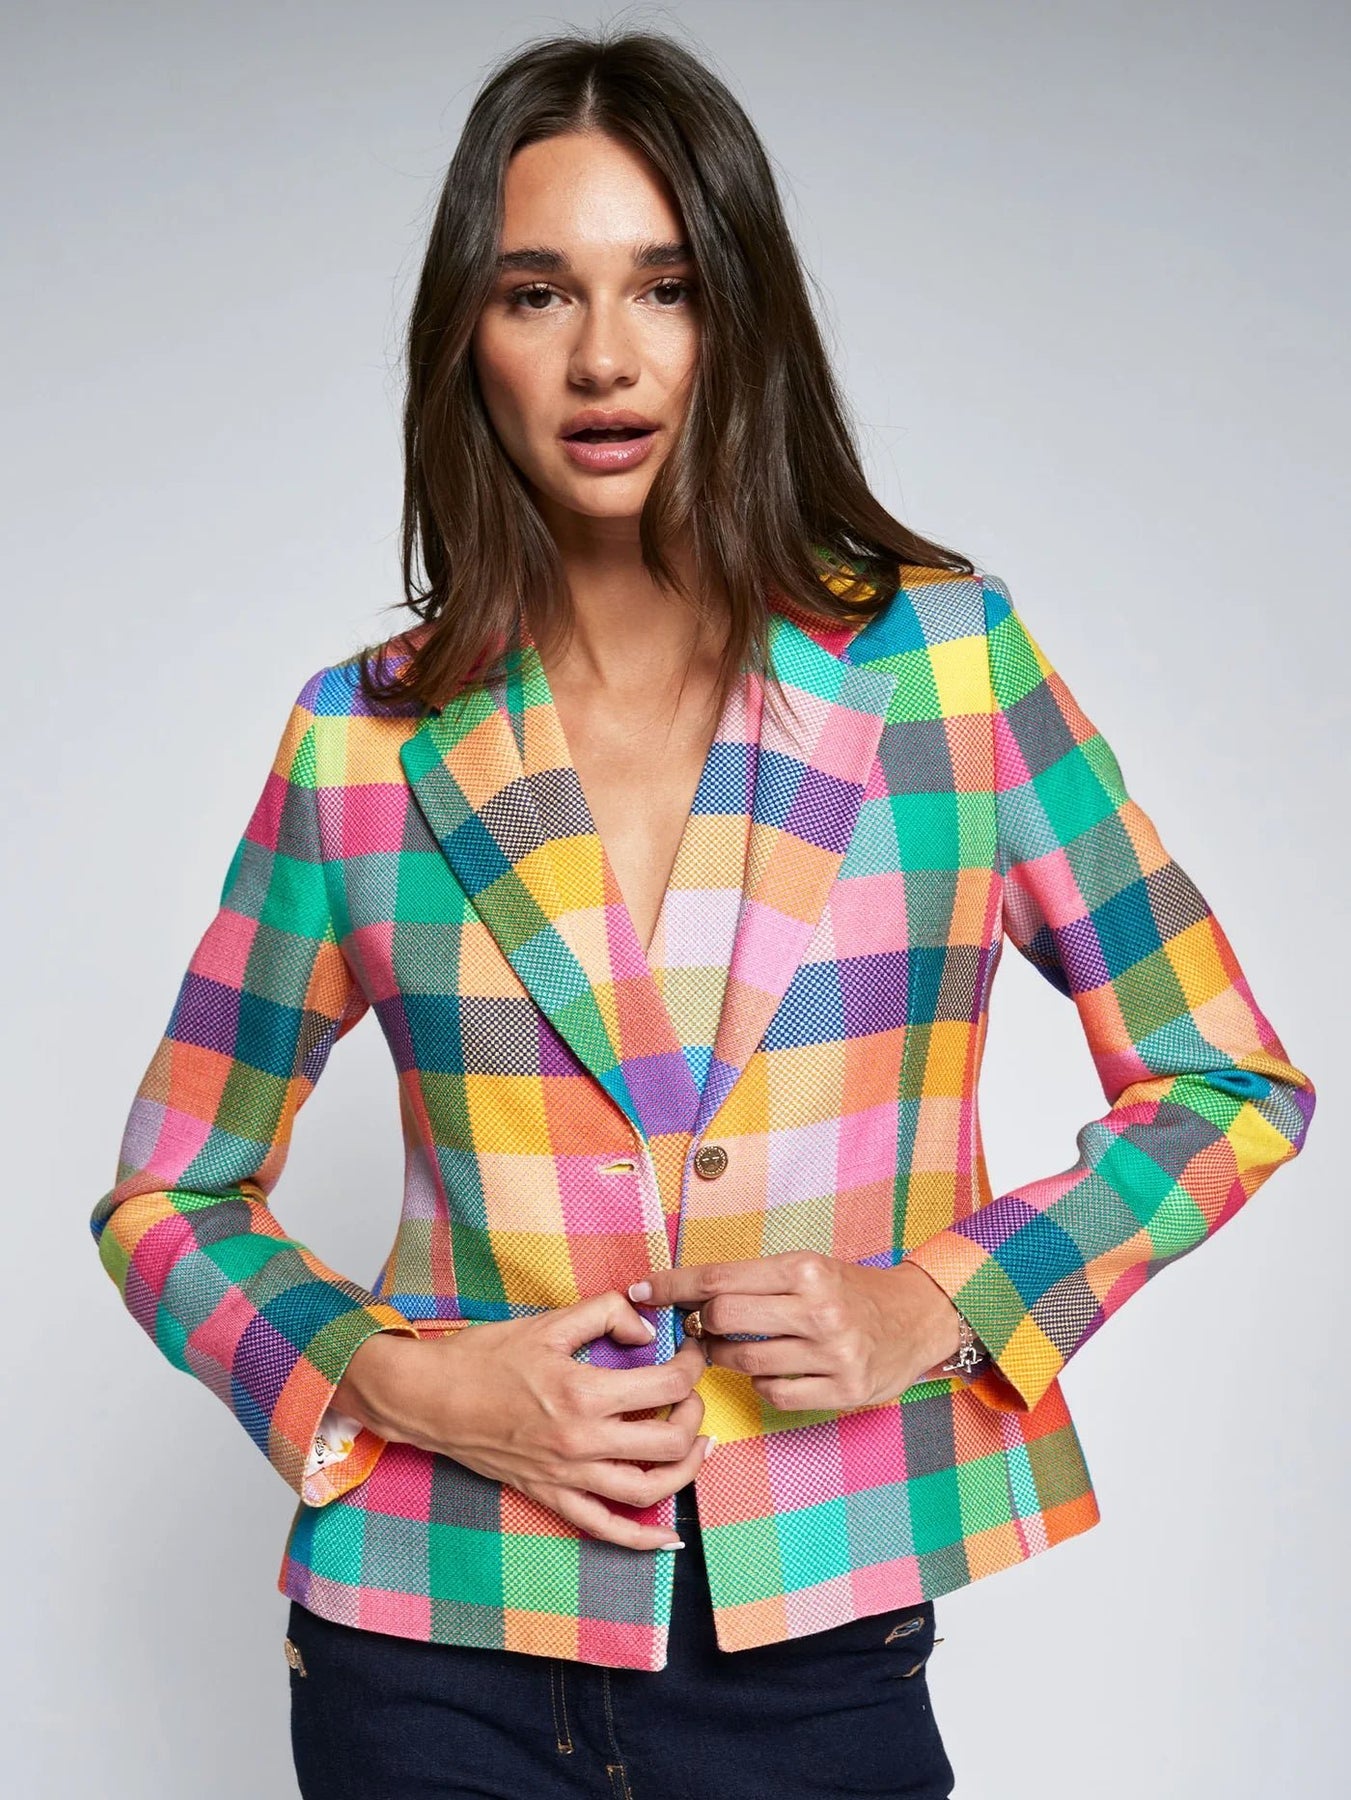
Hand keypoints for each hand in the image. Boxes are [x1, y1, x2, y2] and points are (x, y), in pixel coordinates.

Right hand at [334, 1291, 711, 1550]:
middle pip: (668, 1442)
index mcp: (583, 1392)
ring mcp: (567, 1474)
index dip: (691, 1366)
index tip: (691, 1354)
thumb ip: (605, 1314)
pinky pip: (604, 1528)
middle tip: (691, 1395)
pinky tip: (668, 1538)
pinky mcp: (551, 1495)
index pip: (666, 1386)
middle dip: (693, 1416)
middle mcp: (581, 1441)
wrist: (430, 1398)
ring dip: (684, 1471)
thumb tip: (648, 1330)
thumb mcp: (548, 1323)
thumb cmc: (482, 1358)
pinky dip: (642, 1538)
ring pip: (647, 1490)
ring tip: (697, 1447)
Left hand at [630, 1251, 964, 1412]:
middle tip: (696, 1326)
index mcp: (805, 1270)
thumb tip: (686, 1295)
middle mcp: (818, 1309)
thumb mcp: (809, 1268)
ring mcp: (832, 1353)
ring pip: (743, 1362)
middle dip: (698, 1325)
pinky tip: (772, 1372)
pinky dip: (761, 1386)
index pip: (720, 1277)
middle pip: (723, 1319)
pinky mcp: (843, 1390)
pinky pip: (773, 1394)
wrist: (918, 1317)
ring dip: (723, 1357)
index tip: (641, 1290)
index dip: (673, 1285)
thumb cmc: (851, 1291)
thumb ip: (754, 1281)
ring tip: (729, 1349)